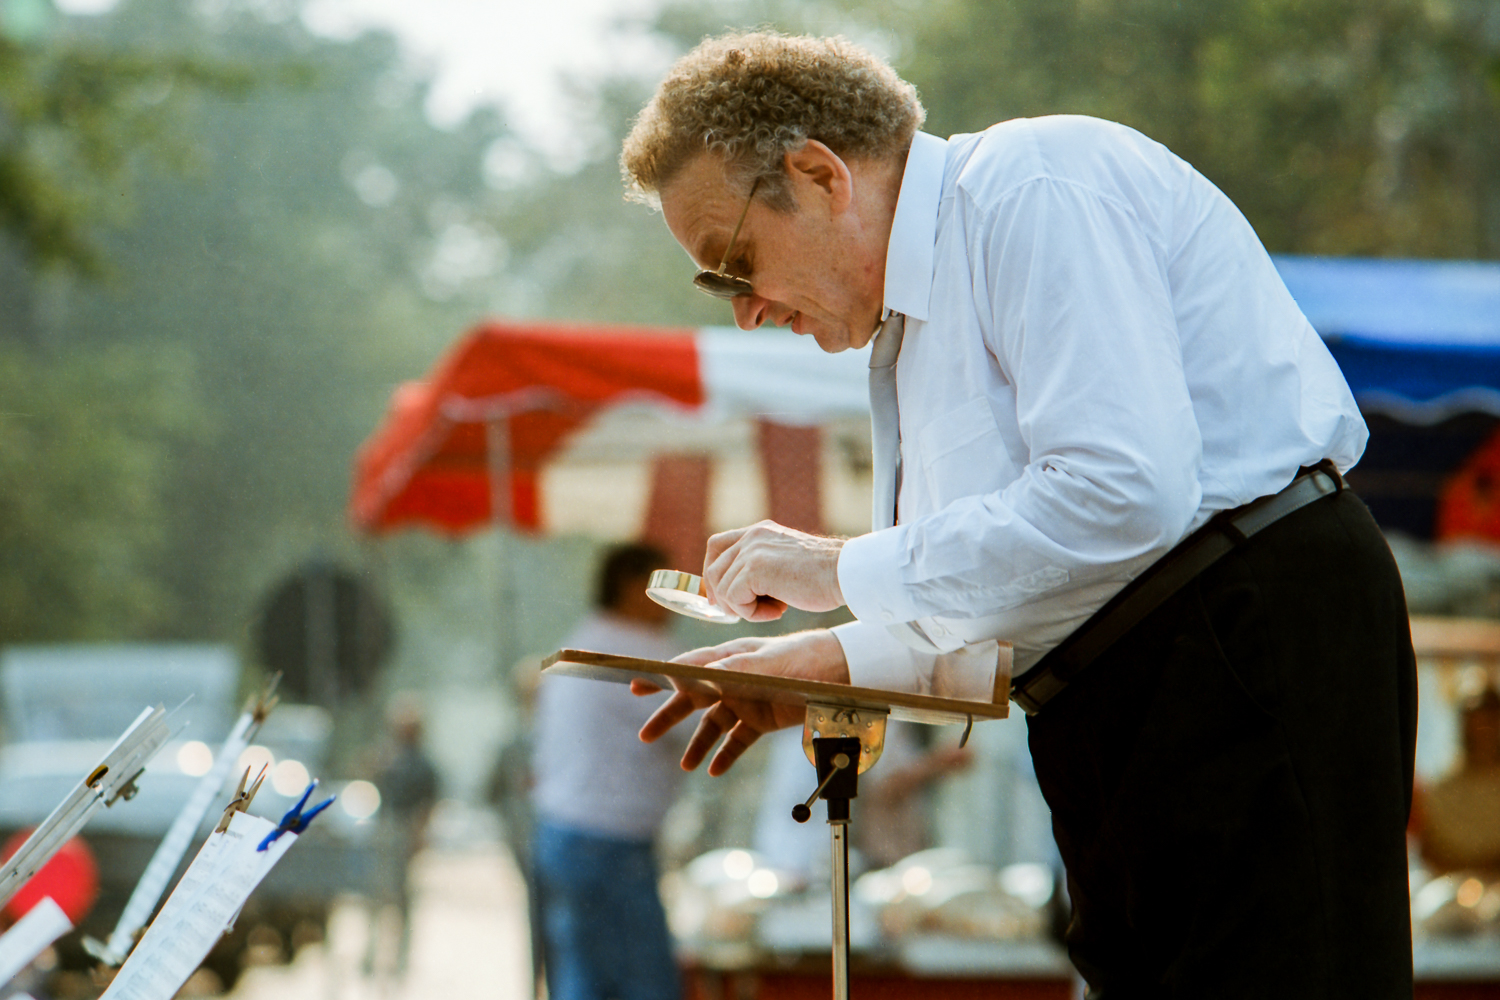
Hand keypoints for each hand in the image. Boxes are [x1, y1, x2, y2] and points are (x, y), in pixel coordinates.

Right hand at [632, 630, 849, 775]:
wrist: (842, 671)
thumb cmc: (804, 657)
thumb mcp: (770, 663)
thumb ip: (737, 668)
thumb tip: (705, 672)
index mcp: (729, 658)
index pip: (688, 668)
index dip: (660, 677)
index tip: (635, 684)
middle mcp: (733, 678)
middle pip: (693, 700)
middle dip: (669, 716)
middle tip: (645, 735)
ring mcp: (747, 699)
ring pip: (713, 724)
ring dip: (698, 744)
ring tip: (685, 765)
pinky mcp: (762, 719)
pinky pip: (737, 740)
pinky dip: (725, 755)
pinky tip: (713, 770)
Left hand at [703, 520, 844, 621]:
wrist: (846, 572)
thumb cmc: (825, 575)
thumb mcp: (786, 562)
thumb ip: (761, 567)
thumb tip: (736, 593)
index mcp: (759, 531)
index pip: (716, 545)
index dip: (713, 572)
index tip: (722, 596)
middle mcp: (752, 536)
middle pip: (713, 569)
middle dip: (725, 597)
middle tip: (748, 611)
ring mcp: (752, 551)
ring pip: (723, 588)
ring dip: (745, 608)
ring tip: (775, 609)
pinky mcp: (755, 568)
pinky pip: (735, 599)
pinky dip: (752, 613)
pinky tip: (778, 611)